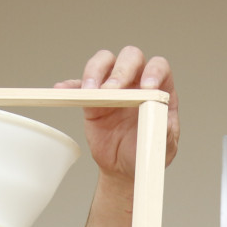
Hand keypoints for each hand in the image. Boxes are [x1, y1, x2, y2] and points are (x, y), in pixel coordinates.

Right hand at [54, 47, 179, 182]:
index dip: (154, 72)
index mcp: (159, 89)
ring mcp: (113, 87)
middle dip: (122, 70)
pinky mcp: (92, 98)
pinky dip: (70, 85)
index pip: (158, 67)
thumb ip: (164, 131)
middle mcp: (137, 81)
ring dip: (96, 71)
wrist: (124, 168)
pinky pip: (79, 85)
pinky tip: (62, 89)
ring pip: (104, 61)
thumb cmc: (146, 152)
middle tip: (113, 89)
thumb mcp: (162, 147)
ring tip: (91, 90)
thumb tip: (162, 117)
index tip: (147, 88)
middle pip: (131, 57)